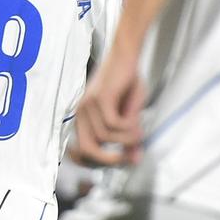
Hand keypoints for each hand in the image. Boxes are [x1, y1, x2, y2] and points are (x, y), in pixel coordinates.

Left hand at [73, 46, 146, 166]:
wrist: (125, 56)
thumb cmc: (127, 83)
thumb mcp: (130, 114)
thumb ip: (129, 137)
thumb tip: (135, 160)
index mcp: (83, 119)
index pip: (79, 152)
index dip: (96, 163)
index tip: (118, 162)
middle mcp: (81, 114)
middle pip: (87, 149)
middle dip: (109, 159)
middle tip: (128, 158)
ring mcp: (88, 106)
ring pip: (105, 137)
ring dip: (126, 139)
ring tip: (139, 133)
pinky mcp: (99, 98)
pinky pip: (113, 124)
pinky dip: (128, 128)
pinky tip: (136, 123)